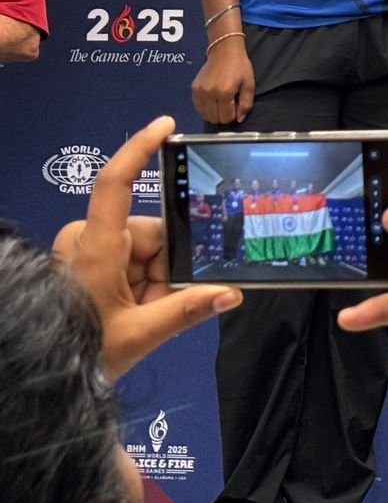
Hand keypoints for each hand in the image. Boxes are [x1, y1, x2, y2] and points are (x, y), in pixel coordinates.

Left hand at [52, 116, 241, 377]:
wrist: (40, 376)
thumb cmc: (83, 350)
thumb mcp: (140, 334)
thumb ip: (187, 311)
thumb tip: (232, 294)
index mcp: (98, 248)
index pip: (114, 185)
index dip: (138, 150)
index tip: (164, 126)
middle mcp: (90, 240)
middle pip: (149, 232)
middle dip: (165, 267)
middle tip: (158, 305)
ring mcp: (87, 251)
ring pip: (144, 249)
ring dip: (154, 280)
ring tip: (145, 314)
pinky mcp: (88, 263)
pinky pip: (131, 261)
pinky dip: (142, 284)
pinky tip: (139, 309)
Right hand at [190, 36, 253, 124]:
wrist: (224, 51)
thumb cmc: (239, 66)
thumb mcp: (249, 85)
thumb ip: (246, 104)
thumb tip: (239, 119)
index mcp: (225, 92)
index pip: (226, 117)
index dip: (234, 115)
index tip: (236, 105)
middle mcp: (209, 93)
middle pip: (215, 118)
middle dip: (224, 115)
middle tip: (229, 103)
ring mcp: (199, 91)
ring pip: (205, 115)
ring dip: (214, 113)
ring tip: (221, 101)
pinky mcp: (194, 89)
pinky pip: (198, 108)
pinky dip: (206, 108)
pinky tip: (213, 100)